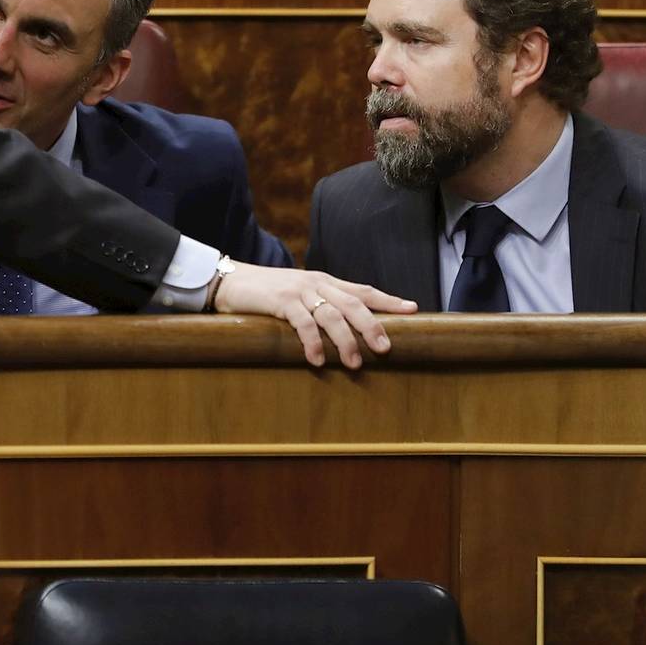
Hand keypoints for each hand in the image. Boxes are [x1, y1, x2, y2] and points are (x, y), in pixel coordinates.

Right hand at [214, 262, 417, 368]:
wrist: (233, 281)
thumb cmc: (268, 293)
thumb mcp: (300, 295)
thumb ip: (321, 305)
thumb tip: (346, 329)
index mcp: (325, 282)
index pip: (363, 290)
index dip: (388, 300)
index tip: (413, 310)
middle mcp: (317, 283)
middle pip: (354, 303)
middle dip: (372, 326)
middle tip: (385, 349)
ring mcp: (300, 291)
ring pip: (332, 315)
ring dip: (345, 341)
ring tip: (354, 363)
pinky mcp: (282, 301)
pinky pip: (303, 323)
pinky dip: (312, 343)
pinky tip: (317, 360)